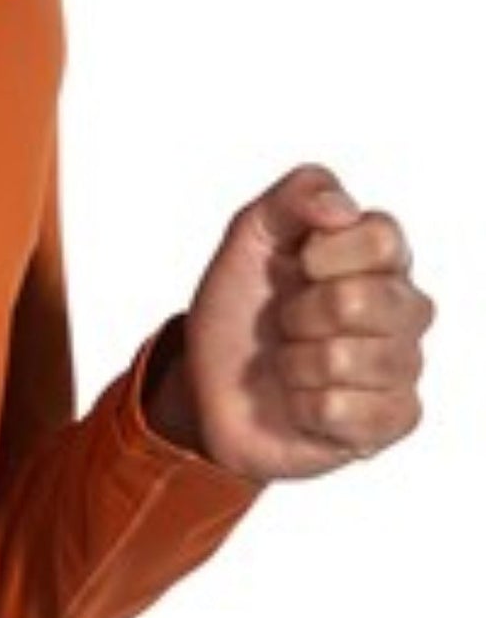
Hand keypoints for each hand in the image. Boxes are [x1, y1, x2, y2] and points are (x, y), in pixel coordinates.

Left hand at [145, 163, 433, 482]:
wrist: (211, 384)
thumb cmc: (244, 309)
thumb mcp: (251, 238)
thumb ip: (295, 197)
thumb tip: (339, 207)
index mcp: (382, 259)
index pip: (381, 238)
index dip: (323, 253)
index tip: (296, 266)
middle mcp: (406, 309)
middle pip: (358, 300)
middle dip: (297, 314)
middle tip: (287, 323)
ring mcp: (403, 366)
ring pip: (342, 358)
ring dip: (293, 363)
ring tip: (291, 363)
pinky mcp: (391, 420)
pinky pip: (339, 410)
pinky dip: (301, 406)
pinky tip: (302, 402)